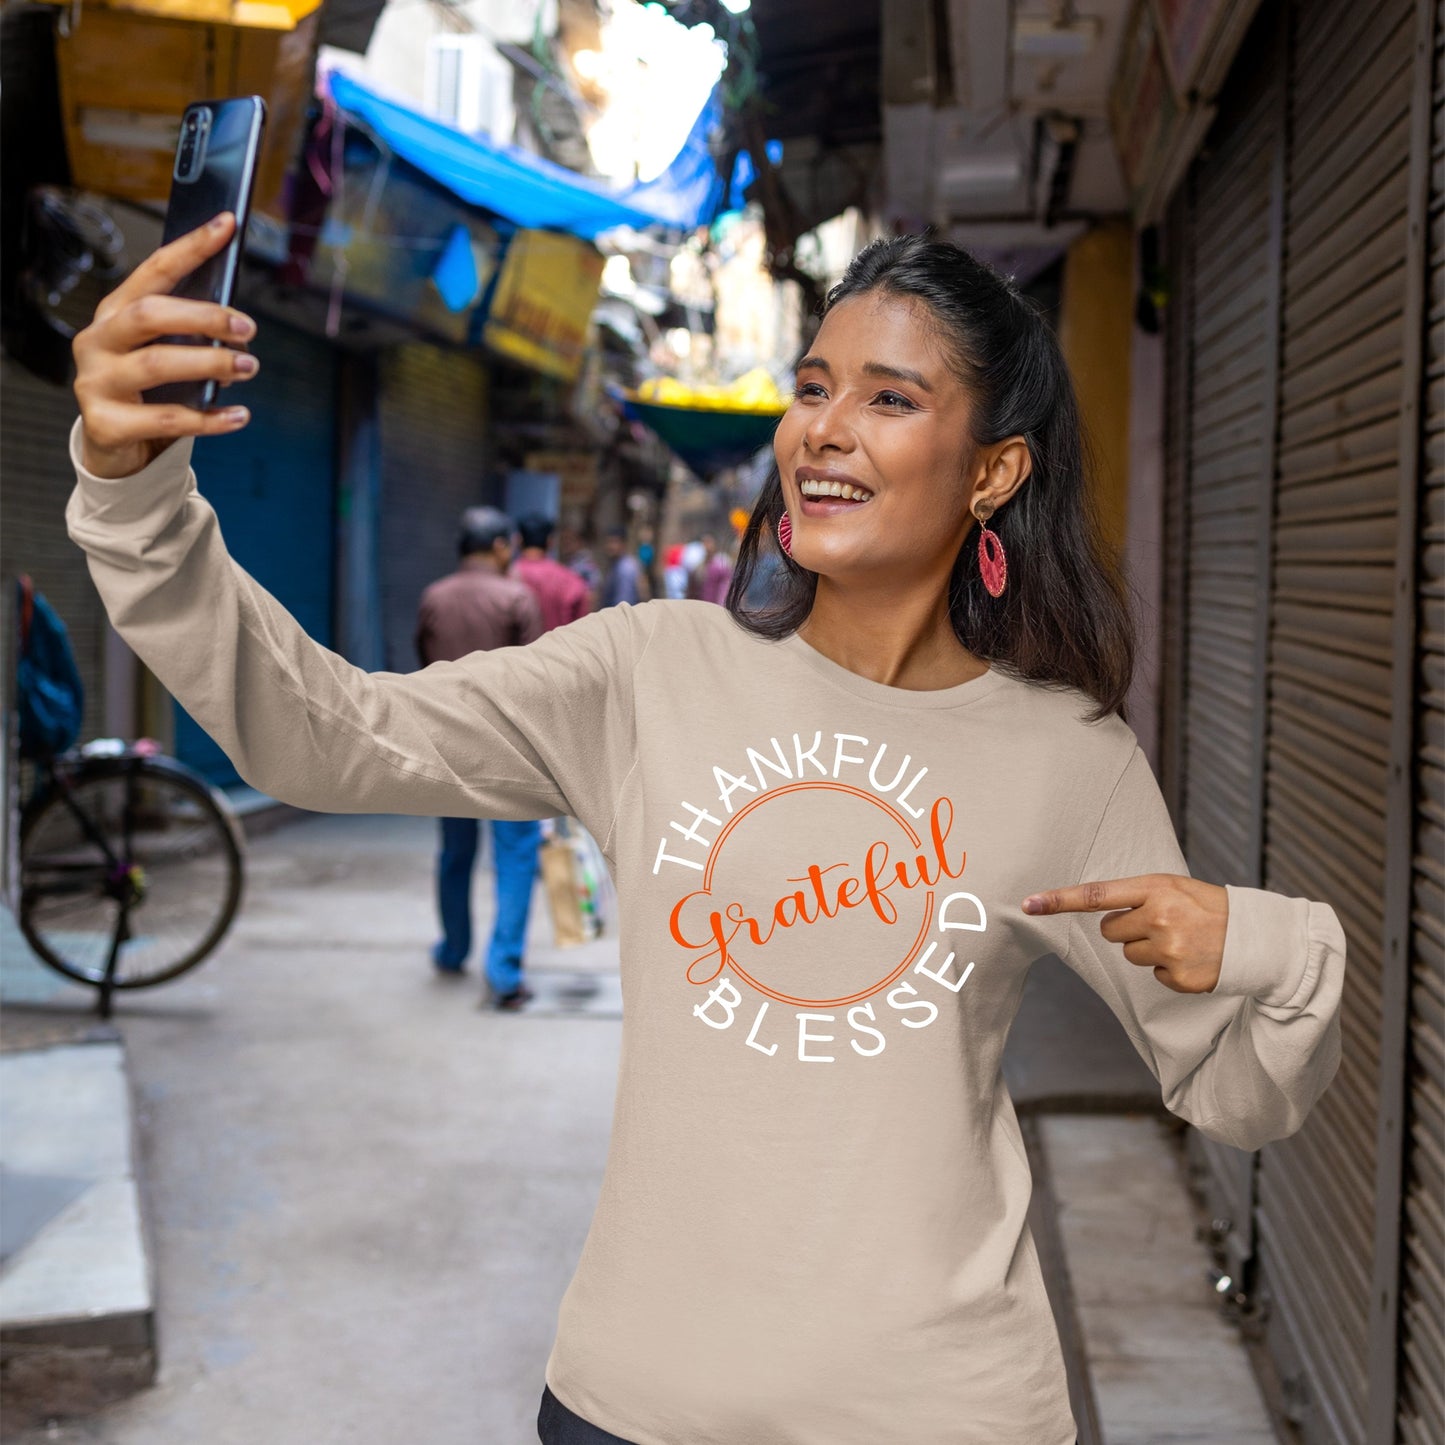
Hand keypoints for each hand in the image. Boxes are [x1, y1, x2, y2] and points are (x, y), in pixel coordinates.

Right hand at [72, 212, 256, 477]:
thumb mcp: (168, 353)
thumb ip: (192, 336)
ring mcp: (96, 381)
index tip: (226, 225)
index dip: (191, 247)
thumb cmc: (148, 391)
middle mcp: (99, 340)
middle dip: (204, 316)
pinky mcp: (106, 423)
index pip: (155, 270)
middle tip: (246, 327)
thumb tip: (239, 331)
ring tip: (249, 367)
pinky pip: (166, 420)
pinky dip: (209, 419)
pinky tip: (240, 416)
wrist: (115, 445)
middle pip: (150, 314)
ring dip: (210, 364)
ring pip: (156, 365)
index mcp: (116, 313)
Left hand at [1021, 874, 1228, 993]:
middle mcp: (1159, 917)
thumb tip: (1101, 917)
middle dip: (1128, 929)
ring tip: (1181, 939)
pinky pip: (1153, 976)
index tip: (1028, 904)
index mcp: (1155, 888)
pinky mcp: (1179, 977)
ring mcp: (1170, 949)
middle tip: (1161, 923)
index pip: (1096, 894)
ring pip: (1129, 955)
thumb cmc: (1208, 906)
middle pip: (1110, 931)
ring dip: (1149, 949)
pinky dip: (1169, 970)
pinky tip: (1192, 958)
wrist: (1256, 936)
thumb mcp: (1173, 887)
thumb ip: (1137, 896)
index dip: (1059, 900)